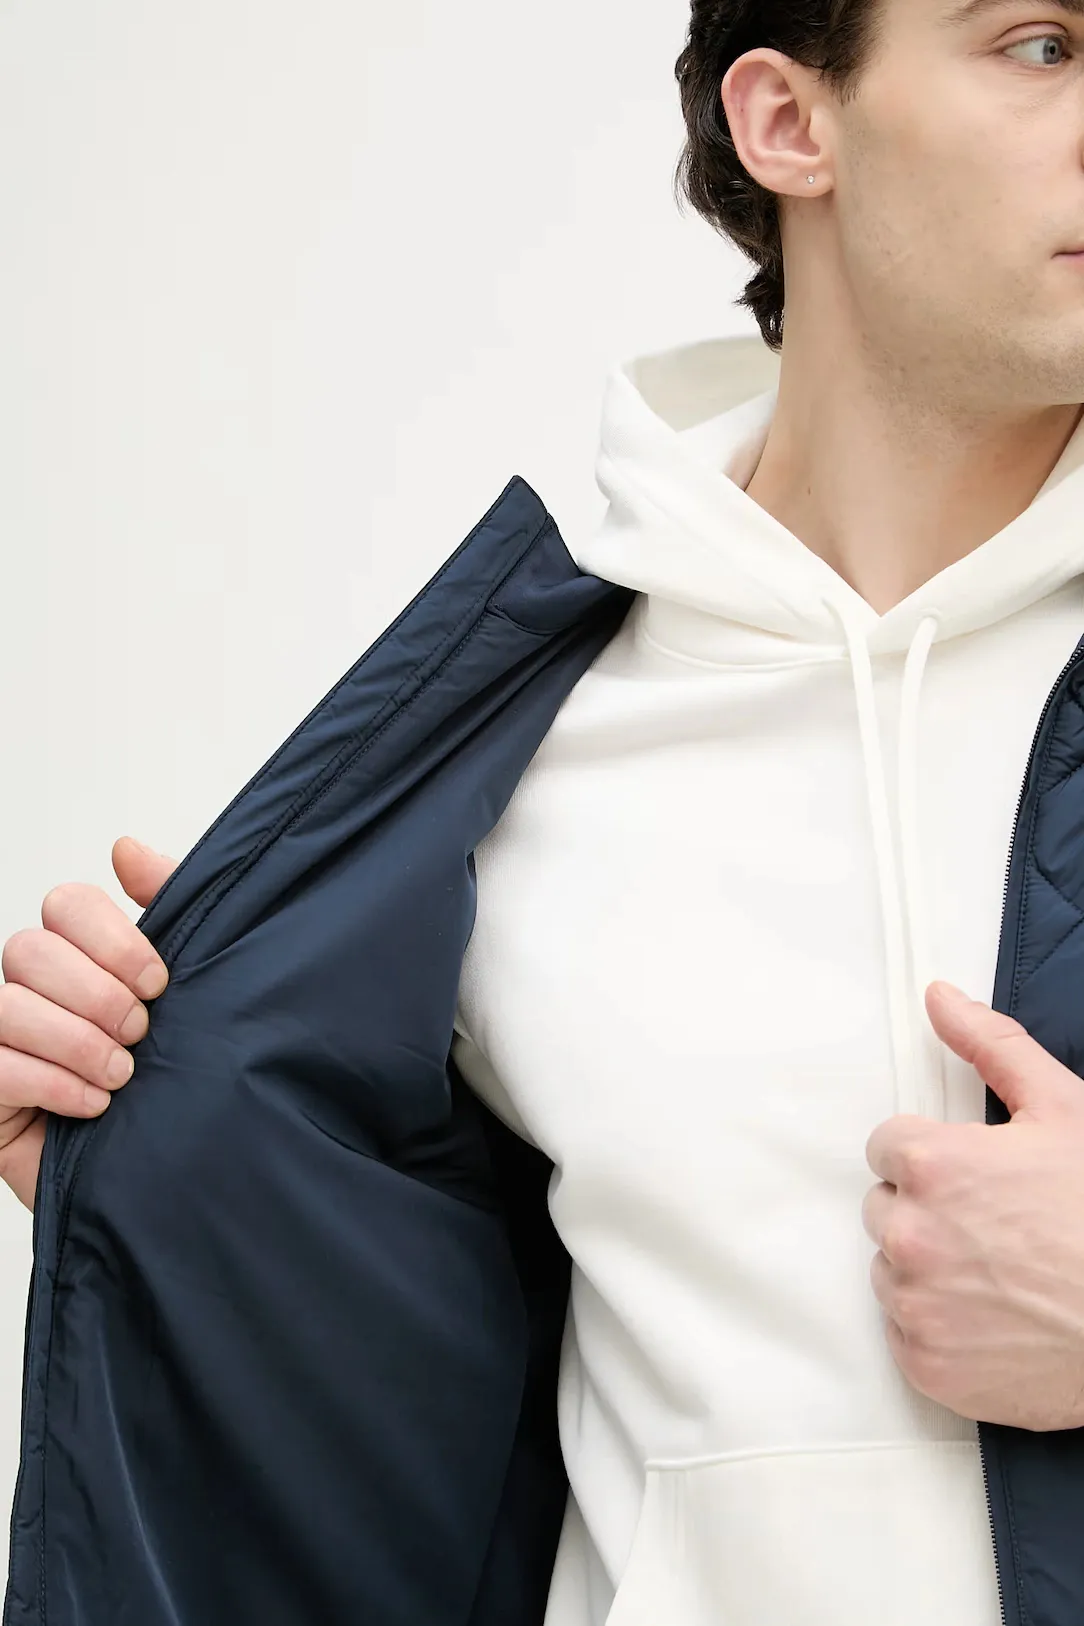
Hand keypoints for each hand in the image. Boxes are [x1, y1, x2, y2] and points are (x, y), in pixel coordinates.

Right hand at [0, 837, 177, 1210]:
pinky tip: (96, 1105)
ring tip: (124, 1075)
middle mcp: (36, 991)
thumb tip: (124, 848)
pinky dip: (53, 1084)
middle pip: (30, 949)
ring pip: (6, 1004)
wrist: (188, 1170)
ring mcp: (5, 1041)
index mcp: (83, 957)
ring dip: (76, 1042)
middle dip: (97, 994)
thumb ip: (171, 905)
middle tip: (141, 1033)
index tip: (160, 983)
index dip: (112, 939)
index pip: (66, 904)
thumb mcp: (197, 982)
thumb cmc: (187, 1074)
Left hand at [862, 981, 1083, 1430]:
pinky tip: (995, 1317)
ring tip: (1001, 1273)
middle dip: (930, 1209)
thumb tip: (940, 999)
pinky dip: (939, 1326)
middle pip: (886, 1207)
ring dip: (929, 1267)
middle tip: (997, 1226)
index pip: (888, 1148)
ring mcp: (916, 1306)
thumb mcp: (1063, 1110)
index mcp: (933, 1165)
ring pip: (892, 1268)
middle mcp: (911, 1234)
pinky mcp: (927, 1366)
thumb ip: (990, 1046)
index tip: (975, 1176)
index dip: (935, 1157)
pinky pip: (904, 1331)